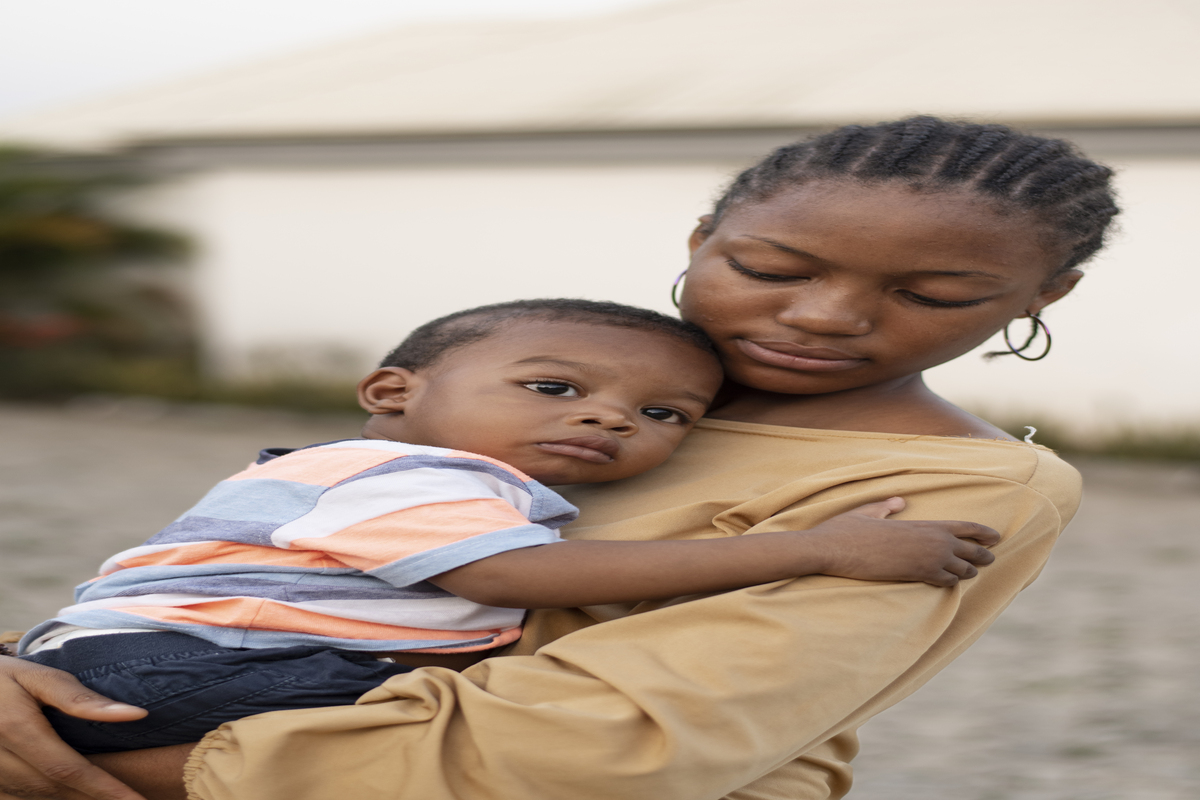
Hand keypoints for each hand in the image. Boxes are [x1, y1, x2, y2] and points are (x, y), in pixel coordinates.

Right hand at [0, 656, 147, 799]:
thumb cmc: (5, 676)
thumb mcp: (41, 678)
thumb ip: (82, 699)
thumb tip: (135, 714)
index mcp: (16, 728)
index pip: (69, 769)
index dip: (104, 789)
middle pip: (51, 788)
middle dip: (91, 797)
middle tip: (128, 799)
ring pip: (32, 795)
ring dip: (68, 798)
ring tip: (104, 796)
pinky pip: (15, 796)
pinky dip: (43, 796)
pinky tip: (68, 792)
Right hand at [800, 497, 999, 586]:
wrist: (834, 550)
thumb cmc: (846, 531)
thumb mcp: (868, 512)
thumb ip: (887, 507)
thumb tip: (900, 501)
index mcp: (922, 524)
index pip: (963, 526)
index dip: (983, 532)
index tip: (996, 536)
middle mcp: (931, 541)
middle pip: (970, 550)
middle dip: (983, 555)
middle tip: (991, 558)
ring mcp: (926, 560)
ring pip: (962, 569)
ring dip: (968, 572)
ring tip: (972, 573)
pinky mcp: (917, 576)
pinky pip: (946, 581)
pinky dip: (950, 582)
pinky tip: (950, 583)